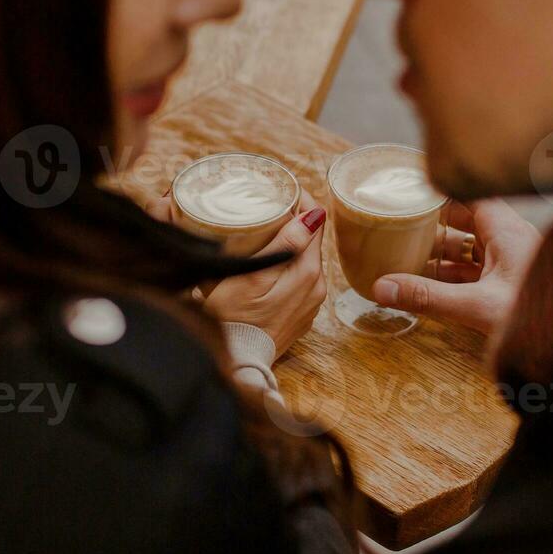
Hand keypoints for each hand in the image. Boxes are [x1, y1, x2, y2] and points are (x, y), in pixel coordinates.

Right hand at [202, 192, 327, 357]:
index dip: (301, 201)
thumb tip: (314, 216)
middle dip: (295, 220)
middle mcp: (317, 286)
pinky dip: (289, 265)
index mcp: (308, 272)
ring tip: (267, 229)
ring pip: (306, 259)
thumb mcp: (251, 277)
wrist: (237, 363)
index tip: (282, 190)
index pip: (316, 222)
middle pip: (312, 240)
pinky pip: (300, 279)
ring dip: (291, 243)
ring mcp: (311, 302)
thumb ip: (285, 246)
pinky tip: (269, 263)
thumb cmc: (235, 319)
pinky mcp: (301, 313)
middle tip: (270, 204)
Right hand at [370, 198, 540, 334]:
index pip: (467, 193)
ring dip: (438, 251)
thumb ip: (429, 297)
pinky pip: (473, 271)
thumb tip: (381, 288)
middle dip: (431, 221)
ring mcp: (509, 263)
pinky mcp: (508, 285)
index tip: (408, 186)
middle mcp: (508, 240)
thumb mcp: (476, 306)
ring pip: (467, 247)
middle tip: (396, 222)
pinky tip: (427, 283)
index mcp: (505, 229)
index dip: (439, 188)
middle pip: (463, 218)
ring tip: (402, 252)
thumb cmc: (540, 316)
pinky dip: (450, 274)